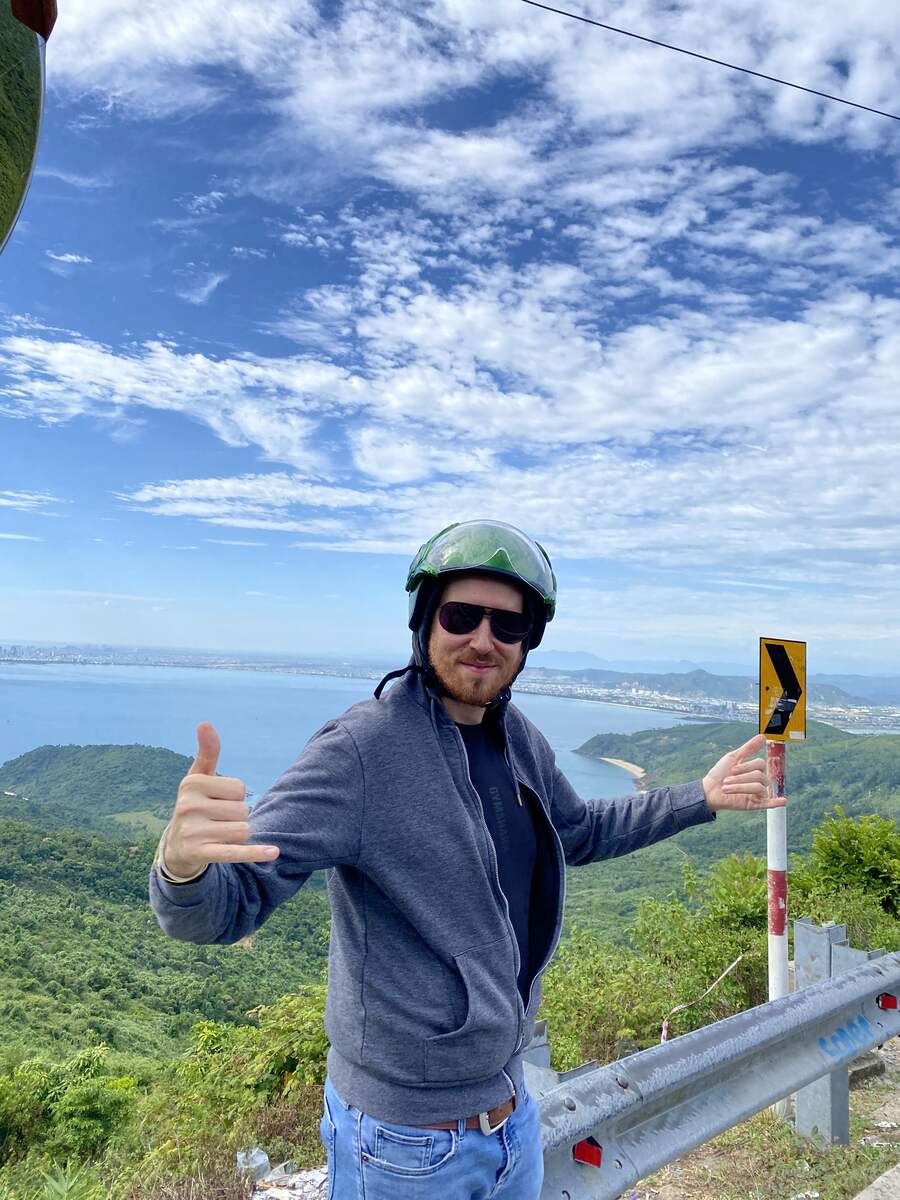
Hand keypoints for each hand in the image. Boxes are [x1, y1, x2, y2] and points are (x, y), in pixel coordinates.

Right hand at [163, 722, 279, 876]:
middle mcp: (188, 806)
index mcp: (191, 783)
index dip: (234, 797)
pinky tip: (274, 853)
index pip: (239, 788)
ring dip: (237, 835)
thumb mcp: (198, 777)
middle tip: (215, 821)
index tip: (215, 802)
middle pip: (243, 810)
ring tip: (216, 834)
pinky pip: (235, 852)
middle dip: (236, 817)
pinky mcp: (201, 854)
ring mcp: (193, 832)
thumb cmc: (195, 804)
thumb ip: (207, 752)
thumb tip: (205, 723)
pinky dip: (255, 853)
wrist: (177, 847)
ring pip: (244, 830)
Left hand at [702, 733, 780, 811]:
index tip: (732, 769)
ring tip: (726, 789)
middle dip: (740, 778)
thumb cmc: (721, 773)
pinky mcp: (755, 804)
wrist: (709, 790)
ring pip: (759, 787)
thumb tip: (762, 736)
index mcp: (755, 769)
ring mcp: (758, 793)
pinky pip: (769, 803)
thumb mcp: (733, 758)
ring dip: (740, 787)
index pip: (760, 764)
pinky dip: (776, 802)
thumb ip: (748, 748)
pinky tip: (782, 801)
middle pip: (759, 776)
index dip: (746, 766)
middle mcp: (759, 780)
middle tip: (725, 781)